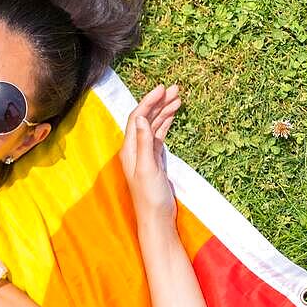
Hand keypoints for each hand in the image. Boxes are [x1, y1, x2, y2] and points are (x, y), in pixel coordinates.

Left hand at [119, 83, 181, 227]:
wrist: (156, 217)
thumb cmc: (150, 197)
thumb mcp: (148, 169)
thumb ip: (144, 144)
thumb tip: (142, 118)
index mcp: (129, 150)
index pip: (137, 118)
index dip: (148, 102)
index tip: (162, 88)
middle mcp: (134, 149)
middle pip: (145, 119)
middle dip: (158, 102)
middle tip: (175, 88)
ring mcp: (144, 154)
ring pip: (153, 126)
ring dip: (164, 110)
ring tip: (178, 97)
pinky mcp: (154, 159)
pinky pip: (159, 135)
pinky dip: (165, 123)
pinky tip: (173, 114)